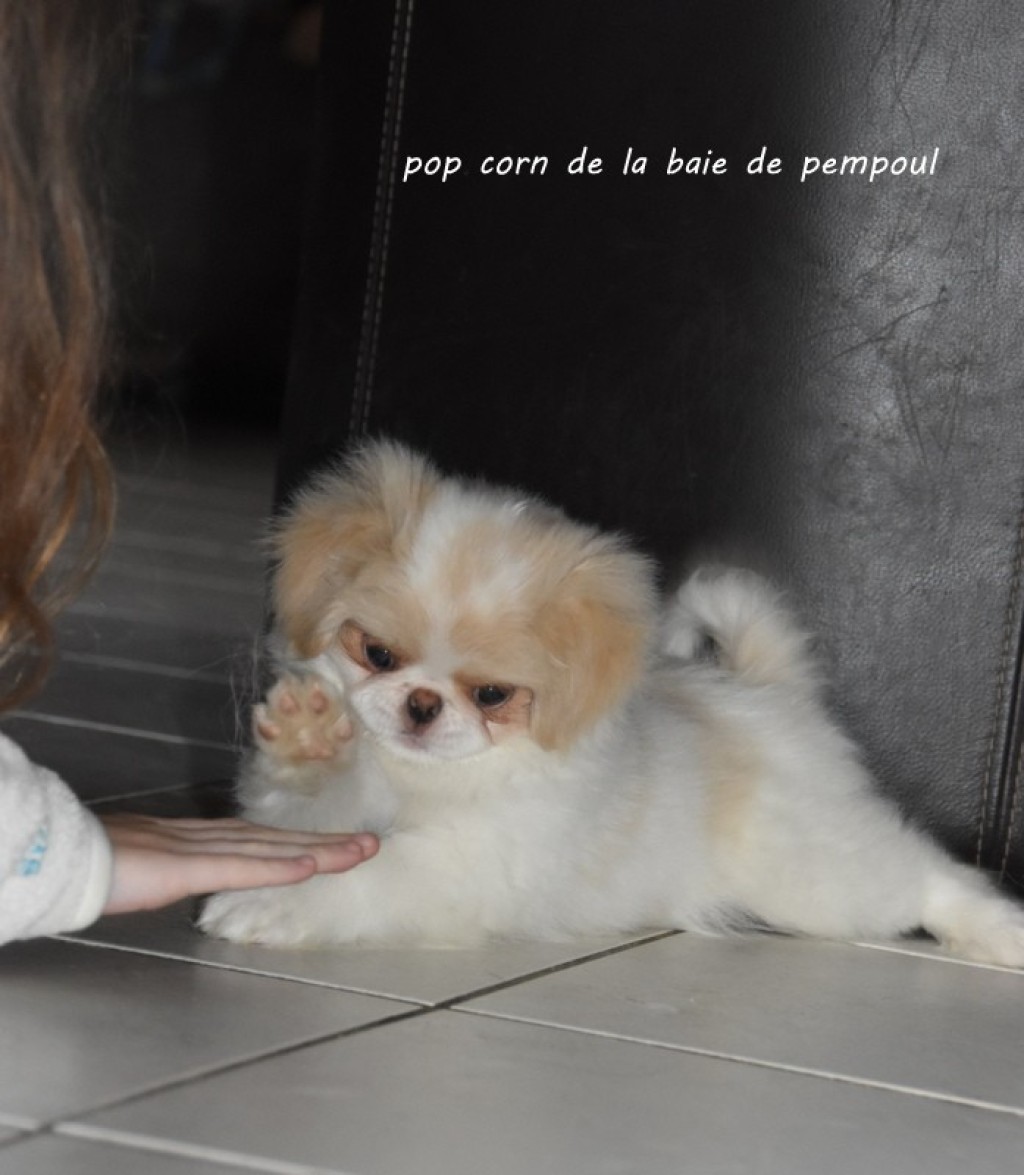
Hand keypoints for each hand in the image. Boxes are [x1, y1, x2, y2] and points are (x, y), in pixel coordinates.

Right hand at [99, 814, 378, 914]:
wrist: (55, 857)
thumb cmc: (88, 863)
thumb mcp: (139, 866)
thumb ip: (166, 867)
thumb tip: (177, 870)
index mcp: (192, 840)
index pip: (258, 840)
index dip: (297, 842)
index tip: (333, 844)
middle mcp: (204, 837)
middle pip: (277, 839)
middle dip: (325, 842)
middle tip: (370, 842)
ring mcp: (196, 849)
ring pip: (271, 847)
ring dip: (320, 849)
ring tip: (361, 849)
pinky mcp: (184, 866)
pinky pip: (241, 867)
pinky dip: (279, 866)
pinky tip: (312, 866)